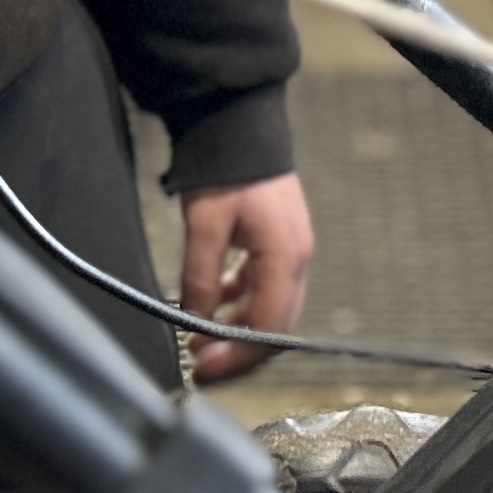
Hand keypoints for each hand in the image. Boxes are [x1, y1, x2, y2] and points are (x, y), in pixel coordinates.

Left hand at [175, 171, 314, 384]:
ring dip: (239, 329)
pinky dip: (241, 303)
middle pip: (277, 327)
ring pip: (272, 310)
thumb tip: (195, 322)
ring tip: (200, 339)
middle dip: (239, 352)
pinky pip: (265, 287)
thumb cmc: (227, 168)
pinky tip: (214, 304)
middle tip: (202, 365)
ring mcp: (292, 251)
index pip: (269, 329)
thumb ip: (200, 279)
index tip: (204, 369)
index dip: (237, 356)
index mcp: (285, 257)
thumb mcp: (204, 226)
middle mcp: (297, 259)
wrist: (239, 123)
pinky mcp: (280, 243)